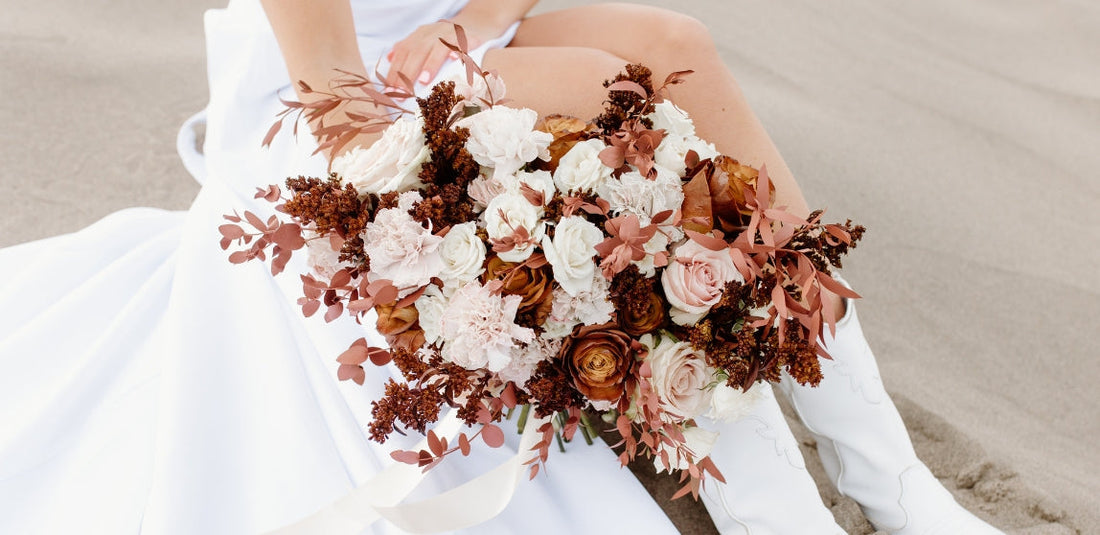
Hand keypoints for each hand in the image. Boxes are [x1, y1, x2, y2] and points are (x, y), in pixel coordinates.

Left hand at [383, 15, 508, 89]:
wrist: (474, 25)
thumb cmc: (446, 40)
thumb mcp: (426, 41)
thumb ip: (408, 48)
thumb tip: (388, 58)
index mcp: (420, 35)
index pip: (403, 52)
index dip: (395, 70)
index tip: (390, 90)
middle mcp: (433, 32)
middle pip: (416, 51)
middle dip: (407, 72)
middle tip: (403, 92)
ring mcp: (450, 34)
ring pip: (437, 47)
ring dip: (430, 64)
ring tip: (423, 81)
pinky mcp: (467, 38)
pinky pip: (462, 44)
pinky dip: (457, 50)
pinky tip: (454, 58)